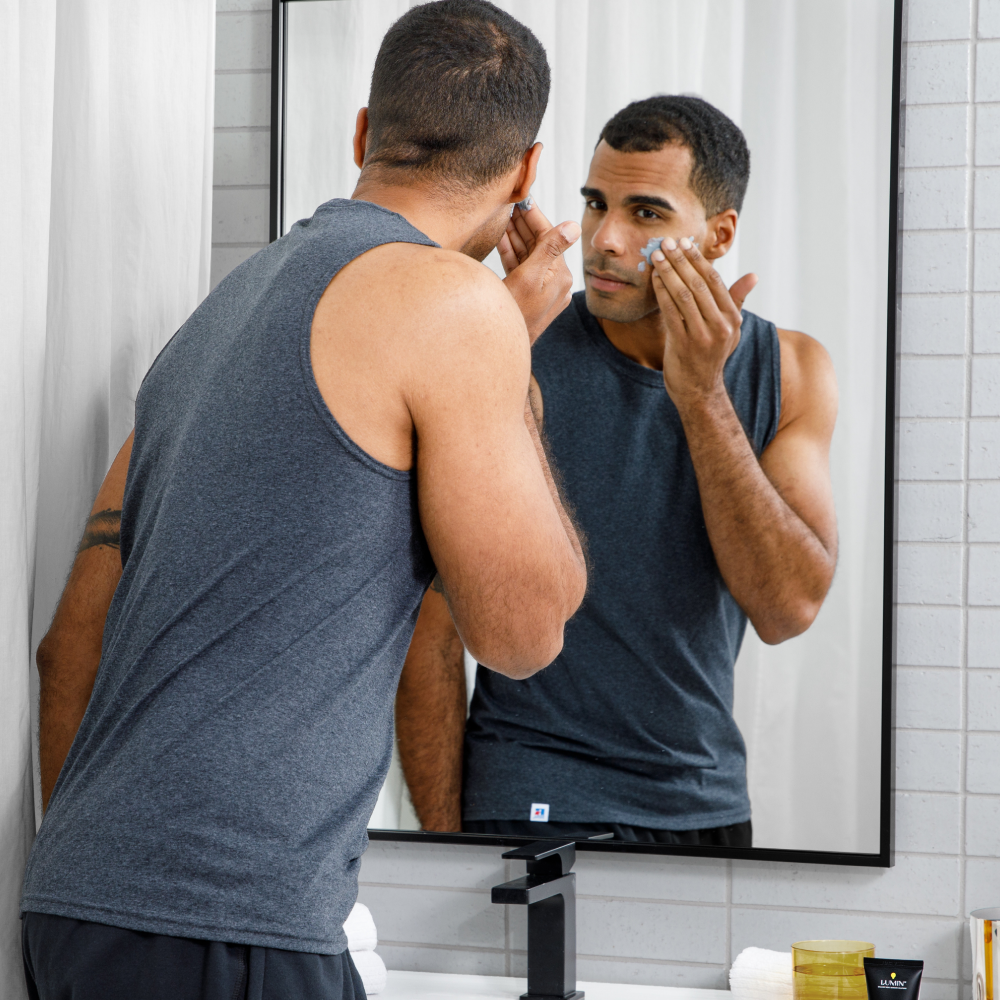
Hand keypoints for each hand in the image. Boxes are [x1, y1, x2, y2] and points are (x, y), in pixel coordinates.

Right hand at [498, 201, 579, 342]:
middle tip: (509, 203)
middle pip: (539, 243)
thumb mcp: (529, 278)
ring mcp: (542, 289)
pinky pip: (522, 268)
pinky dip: (512, 253)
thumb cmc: (514, 315)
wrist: (501, 345)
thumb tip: (574, 226)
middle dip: (523, 223)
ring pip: (529, 254)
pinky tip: (502, 238)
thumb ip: (550, 249)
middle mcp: (555, 281)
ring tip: (503, 216)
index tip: (522, 198)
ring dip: (515, 235)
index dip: (533, 215)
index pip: (548, 235)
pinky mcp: (530, 295)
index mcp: (560, 275)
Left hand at [649, 236, 757, 406]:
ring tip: (656, 256)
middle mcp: (720, 326)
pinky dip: (661, 292)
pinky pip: (670, 311)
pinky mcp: (683, 344)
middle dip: (680, 260)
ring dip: (668, 272)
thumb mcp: (729, 329)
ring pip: (683, 295)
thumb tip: (753, 276)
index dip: (698, 259)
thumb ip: (736, 301)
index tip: (685, 242)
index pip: (714, 280)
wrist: (699, 389)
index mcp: (732, 318)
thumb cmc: (711, 354)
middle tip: (666, 243)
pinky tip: (654, 278)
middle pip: (697, 284)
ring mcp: (702, 336)